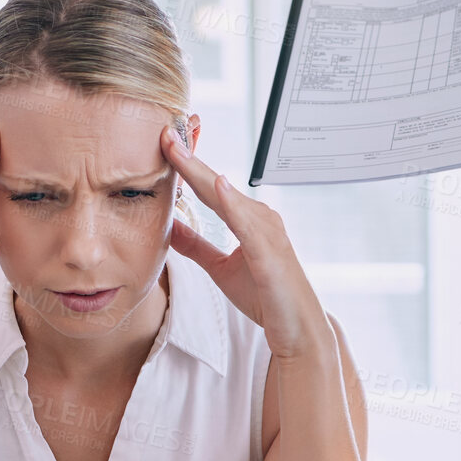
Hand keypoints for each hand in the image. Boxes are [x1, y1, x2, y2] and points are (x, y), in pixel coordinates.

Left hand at [160, 128, 335, 362]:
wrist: (296, 328)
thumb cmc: (264, 296)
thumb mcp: (219, 268)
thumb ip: (197, 246)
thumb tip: (171, 226)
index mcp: (246, 219)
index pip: (209, 187)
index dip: (186, 164)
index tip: (164, 141)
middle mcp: (258, 218)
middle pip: (216, 184)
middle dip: (189, 158)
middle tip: (165, 132)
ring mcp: (267, 232)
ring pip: (228, 197)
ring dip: (203, 173)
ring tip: (179, 151)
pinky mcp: (270, 253)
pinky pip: (248, 224)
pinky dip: (232, 204)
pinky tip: (217, 185)